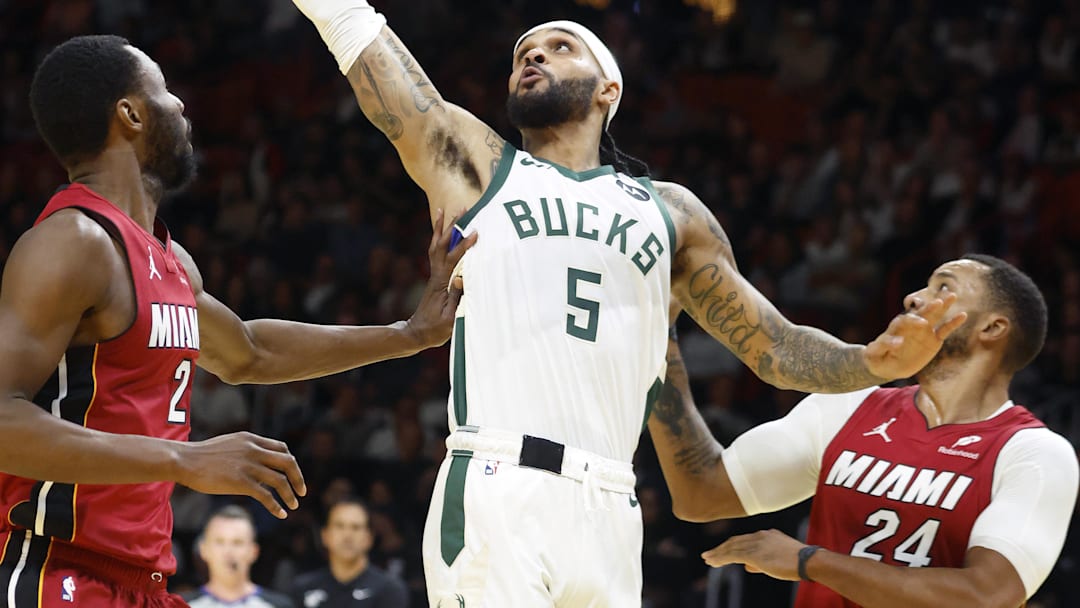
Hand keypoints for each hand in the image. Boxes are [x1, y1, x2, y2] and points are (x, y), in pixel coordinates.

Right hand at [176, 432, 305, 518]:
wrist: (183, 460)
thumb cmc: (203, 455)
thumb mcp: (230, 444)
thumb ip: (247, 449)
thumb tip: (258, 462)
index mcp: (251, 439)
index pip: (282, 448)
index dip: (290, 462)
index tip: (292, 474)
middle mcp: (254, 450)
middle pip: (288, 462)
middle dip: (298, 478)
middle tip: (302, 491)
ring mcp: (248, 466)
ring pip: (280, 481)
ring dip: (290, 495)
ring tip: (293, 505)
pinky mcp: (240, 482)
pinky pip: (266, 496)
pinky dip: (276, 506)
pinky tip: (281, 514)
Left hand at [403, 209, 476, 348]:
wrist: (415, 333)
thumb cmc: (434, 330)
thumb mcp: (449, 319)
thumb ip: (456, 298)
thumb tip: (462, 278)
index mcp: (441, 284)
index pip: (454, 260)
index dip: (464, 246)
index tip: (475, 232)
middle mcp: (436, 276)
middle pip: (442, 246)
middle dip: (452, 227)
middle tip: (461, 209)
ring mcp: (434, 276)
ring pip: (436, 247)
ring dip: (441, 228)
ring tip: (444, 210)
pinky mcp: (435, 278)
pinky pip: (435, 253)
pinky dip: (438, 240)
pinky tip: (442, 232)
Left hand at [701, 529, 805, 580]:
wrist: (809, 561)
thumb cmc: (798, 563)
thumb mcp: (778, 560)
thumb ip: (762, 562)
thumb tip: (748, 566)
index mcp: (767, 535)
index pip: (745, 539)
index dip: (732, 545)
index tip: (723, 550)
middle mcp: (760, 535)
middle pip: (735, 541)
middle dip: (721, 548)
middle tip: (709, 555)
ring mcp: (756, 543)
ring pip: (731, 548)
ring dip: (717, 554)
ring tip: (707, 559)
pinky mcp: (753, 553)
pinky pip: (732, 555)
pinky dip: (720, 558)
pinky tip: (713, 562)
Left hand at [863, 292, 967, 380]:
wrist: (887, 366)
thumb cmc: (877, 358)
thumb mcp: (874, 353)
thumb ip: (883, 345)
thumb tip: (898, 342)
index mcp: (897, 327)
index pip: (906, 320)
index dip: (913, 321)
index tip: (922, 325)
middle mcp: (912, 325)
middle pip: (921, 313)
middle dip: (930, 307)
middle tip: (939, 301)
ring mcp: (924, 331)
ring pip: (935, 316)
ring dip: (943, 306)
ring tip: (952, 295)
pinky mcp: (934, 340)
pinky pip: (945, 330)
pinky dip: (953, 323)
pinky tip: (963, 315)